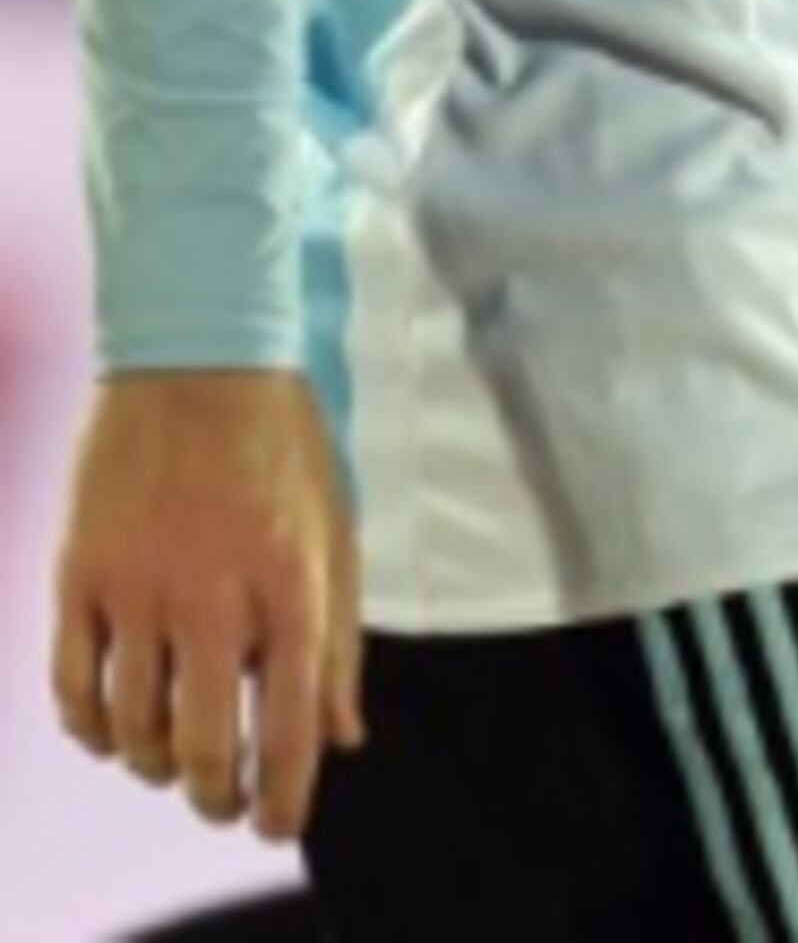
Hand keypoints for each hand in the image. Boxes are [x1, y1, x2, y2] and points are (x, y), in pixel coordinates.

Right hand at [52, 368, 363, 841]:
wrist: (199, 353)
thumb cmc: (279, 444)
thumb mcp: (336, 529)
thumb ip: (340, 639)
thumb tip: (342, 739)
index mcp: (290, 584)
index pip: (288, 729)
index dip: (282, 800)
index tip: (276, 828)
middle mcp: (212, 595)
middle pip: (199, 751)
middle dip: (214, 796)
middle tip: (221, 798)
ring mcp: (138, 587)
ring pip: (131, 733)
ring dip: (152, 763)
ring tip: (172, 753)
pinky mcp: (80, 574)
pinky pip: (71, 691)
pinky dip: (90, 729)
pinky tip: (111, 727)